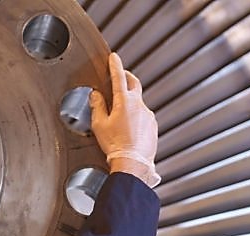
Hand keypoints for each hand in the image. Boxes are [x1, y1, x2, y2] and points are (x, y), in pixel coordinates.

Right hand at [90, 53, 160, 186]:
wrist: (133, 163)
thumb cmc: (116, 146)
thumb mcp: (99, 125)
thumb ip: (97, 106)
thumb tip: (96, 95)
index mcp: (124, 102)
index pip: (119, 77)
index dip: (115, 65)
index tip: (114, 57)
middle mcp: (139, 105)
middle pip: (134, 83)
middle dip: (127, 77)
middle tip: (121, 76)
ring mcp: (148, 115)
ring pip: (138, 102)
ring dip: (130, 103)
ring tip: (119, 115)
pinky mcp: (153, 125)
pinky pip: (143, 116)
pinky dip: (136, 117)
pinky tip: (128, 129)